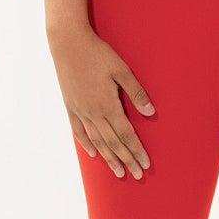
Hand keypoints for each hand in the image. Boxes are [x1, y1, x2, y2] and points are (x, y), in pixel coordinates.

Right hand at [51, 26, 154, 179]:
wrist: (67, 43)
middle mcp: (93, 113)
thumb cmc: (98, 54)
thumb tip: (150, 112)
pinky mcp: (70, 106)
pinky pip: (79, 130)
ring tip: (118, 171)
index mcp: (108, 105)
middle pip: (113, 143)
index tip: (146, 165)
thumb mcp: (121, 70)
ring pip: (97, 141)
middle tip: (137, 175)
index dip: (137, 151)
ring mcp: (80, 111)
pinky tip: (93, 153)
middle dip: (126, 160)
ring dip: (109, 157)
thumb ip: (136, 92)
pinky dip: (86, 143)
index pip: (126, 135)